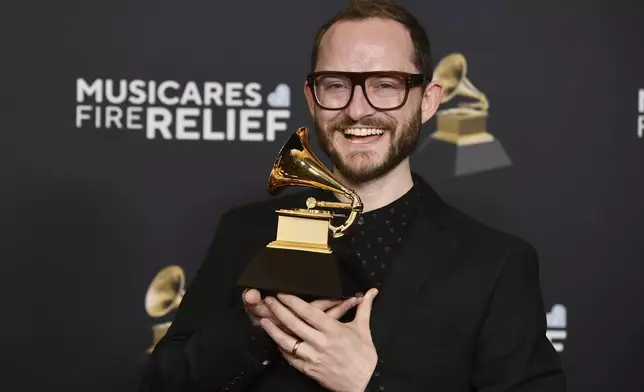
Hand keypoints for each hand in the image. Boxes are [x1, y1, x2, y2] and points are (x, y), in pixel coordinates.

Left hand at [260, 288, 379, 391]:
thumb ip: (364, 308)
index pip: (308, 312)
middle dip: (279, 311)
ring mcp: (312, 357)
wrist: (362, 384)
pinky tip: (275, 340)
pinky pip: (290, 357)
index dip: (293, 302)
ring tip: (263, 320)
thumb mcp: (363, 329)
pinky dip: (281, 348)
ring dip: (273, 331)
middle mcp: (320, 343)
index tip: (283, 293)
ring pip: (287, 342)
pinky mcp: (308, 369)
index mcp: (333, 330)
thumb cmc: (363, 356)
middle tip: (268, 300)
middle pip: (294, 324)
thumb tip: (372, 292)